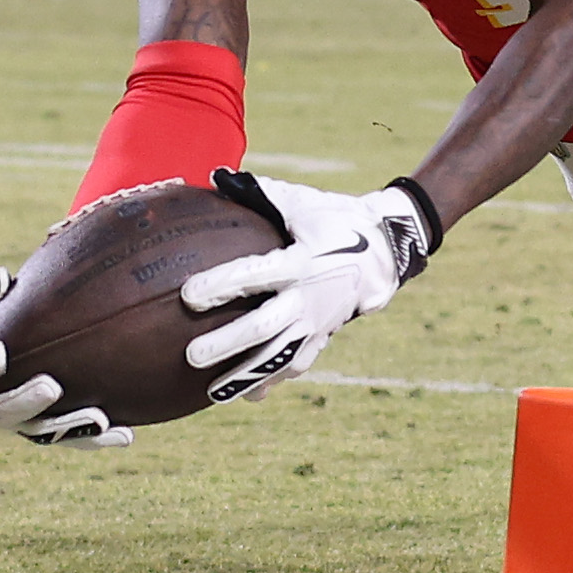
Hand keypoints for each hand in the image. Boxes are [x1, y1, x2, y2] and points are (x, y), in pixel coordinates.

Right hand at [0, 268, 129, 446]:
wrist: (40, 349)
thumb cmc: (15, 322)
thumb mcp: (4, 305)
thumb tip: (0, 277)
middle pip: (5, 410)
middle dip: (26, 400)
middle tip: (51, 386)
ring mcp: (25, 423)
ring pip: (43, 432)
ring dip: (68, 426)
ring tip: (98, 417)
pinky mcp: (55, 433)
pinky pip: (75, 441)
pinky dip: (97, 438)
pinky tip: (125, 435)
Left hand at [180, 169, 439, 400]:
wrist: (384, 253)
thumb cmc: (334, 221)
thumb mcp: (302, 202)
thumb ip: (261, 192)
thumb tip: (216, 176)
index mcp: (299, 262)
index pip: (253, 275)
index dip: (222, 285)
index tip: (189, 294)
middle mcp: (307, 298)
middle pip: (262, 327)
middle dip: (227, 343)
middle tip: (192, 355)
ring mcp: (316, 323)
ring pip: (277, 357)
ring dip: (245, 376)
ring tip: (212, 393)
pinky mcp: (322, 337)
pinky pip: (295, 364)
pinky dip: (272, 381)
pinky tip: (248, 396)